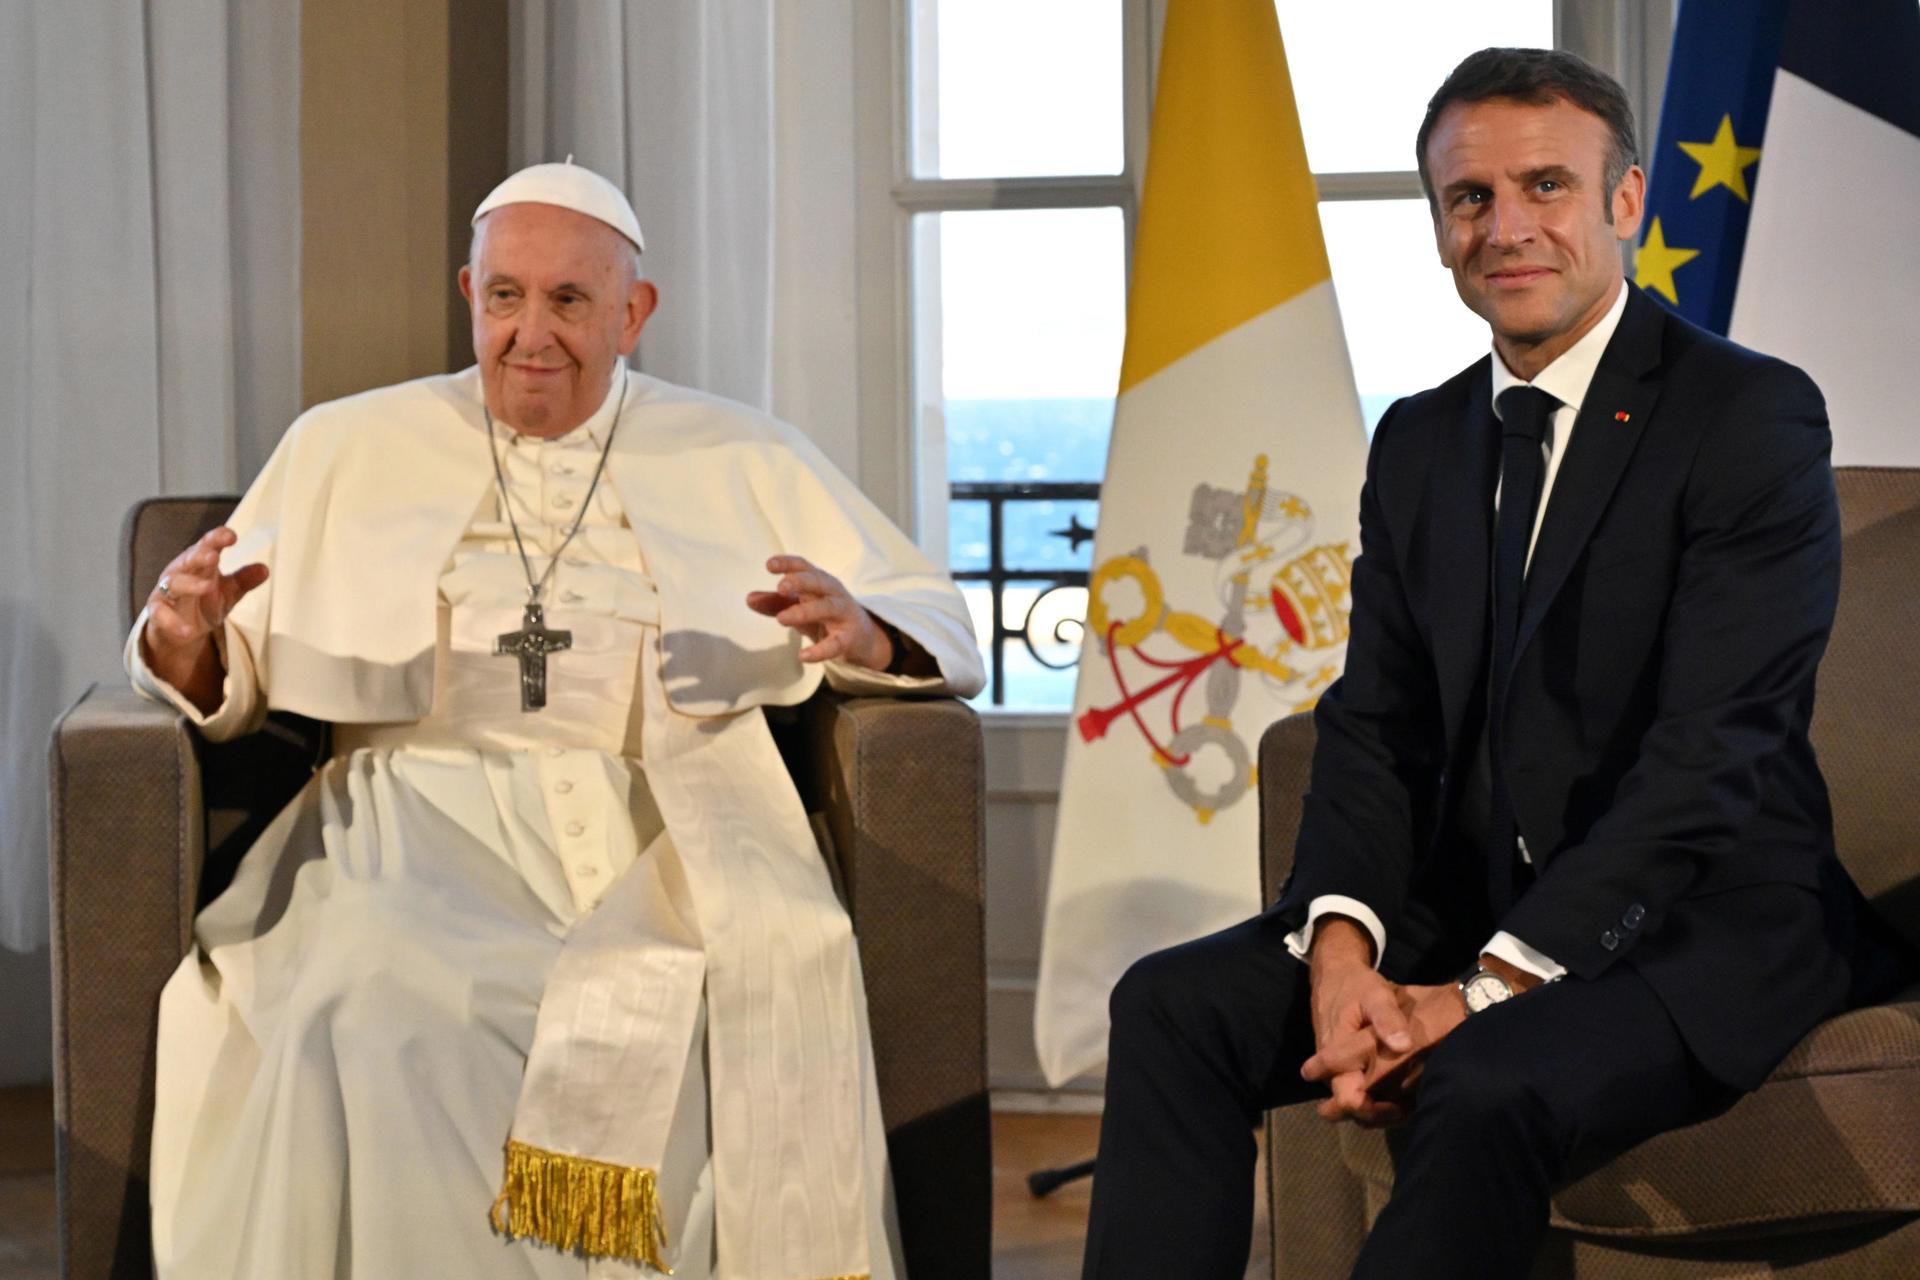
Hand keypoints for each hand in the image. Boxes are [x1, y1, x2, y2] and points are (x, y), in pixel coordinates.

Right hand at [140, 527, 267, 711]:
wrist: (180, 630)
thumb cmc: (203, 602)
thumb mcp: (228, 592)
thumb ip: (244, 580)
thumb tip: (265, 569)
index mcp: (200, 562)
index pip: (208, 545)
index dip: (217, 538)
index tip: (231, 536)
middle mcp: (181, 572)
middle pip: (189, 559)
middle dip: (200, 556)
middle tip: (214, 556)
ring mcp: (166, 591)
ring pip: (175, 583)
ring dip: (190, 585)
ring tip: (207, 587)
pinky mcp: (157, 612)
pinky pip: (161, 615)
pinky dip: (173, 622)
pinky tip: (187, 631)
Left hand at [748, 555, 892, 669]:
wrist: (861, 638)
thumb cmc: (824, 616)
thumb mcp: (799, 606)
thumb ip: (775, 603)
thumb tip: (749, 599)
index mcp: (819, 582)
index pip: (804, 567)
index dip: (788, 563)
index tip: (769, 565)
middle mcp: (833, 593)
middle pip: (819, 581)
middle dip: (801, 582)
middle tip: (781, 588)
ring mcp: (843, 614)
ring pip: (828, 608)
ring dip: (805, 611)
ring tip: (782, 619)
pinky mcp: (849, 638)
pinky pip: (836, 643)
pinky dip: (820, 650)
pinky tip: (803, 656)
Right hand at [1302, 919, 1413, 1126]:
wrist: (1335, 975)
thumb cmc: (1355, 985)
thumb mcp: (1375, 994)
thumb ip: (1387, 1019)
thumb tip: (1403, 1046)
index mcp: (1336, 1055)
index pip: (1347, 1100)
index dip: (1371, 1110)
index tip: (1398, 1105)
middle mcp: (1333, 1070)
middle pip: (1352, 1110)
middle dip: (1380, 1116)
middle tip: (1407, 1109)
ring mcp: (1338, 1070)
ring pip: (1356, 1103)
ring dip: (1380, 1109)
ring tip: (1410, 1103)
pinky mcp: (1346, 1067)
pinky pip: (1359, 1090)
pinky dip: (1378, 1096)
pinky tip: (1402, 1092)